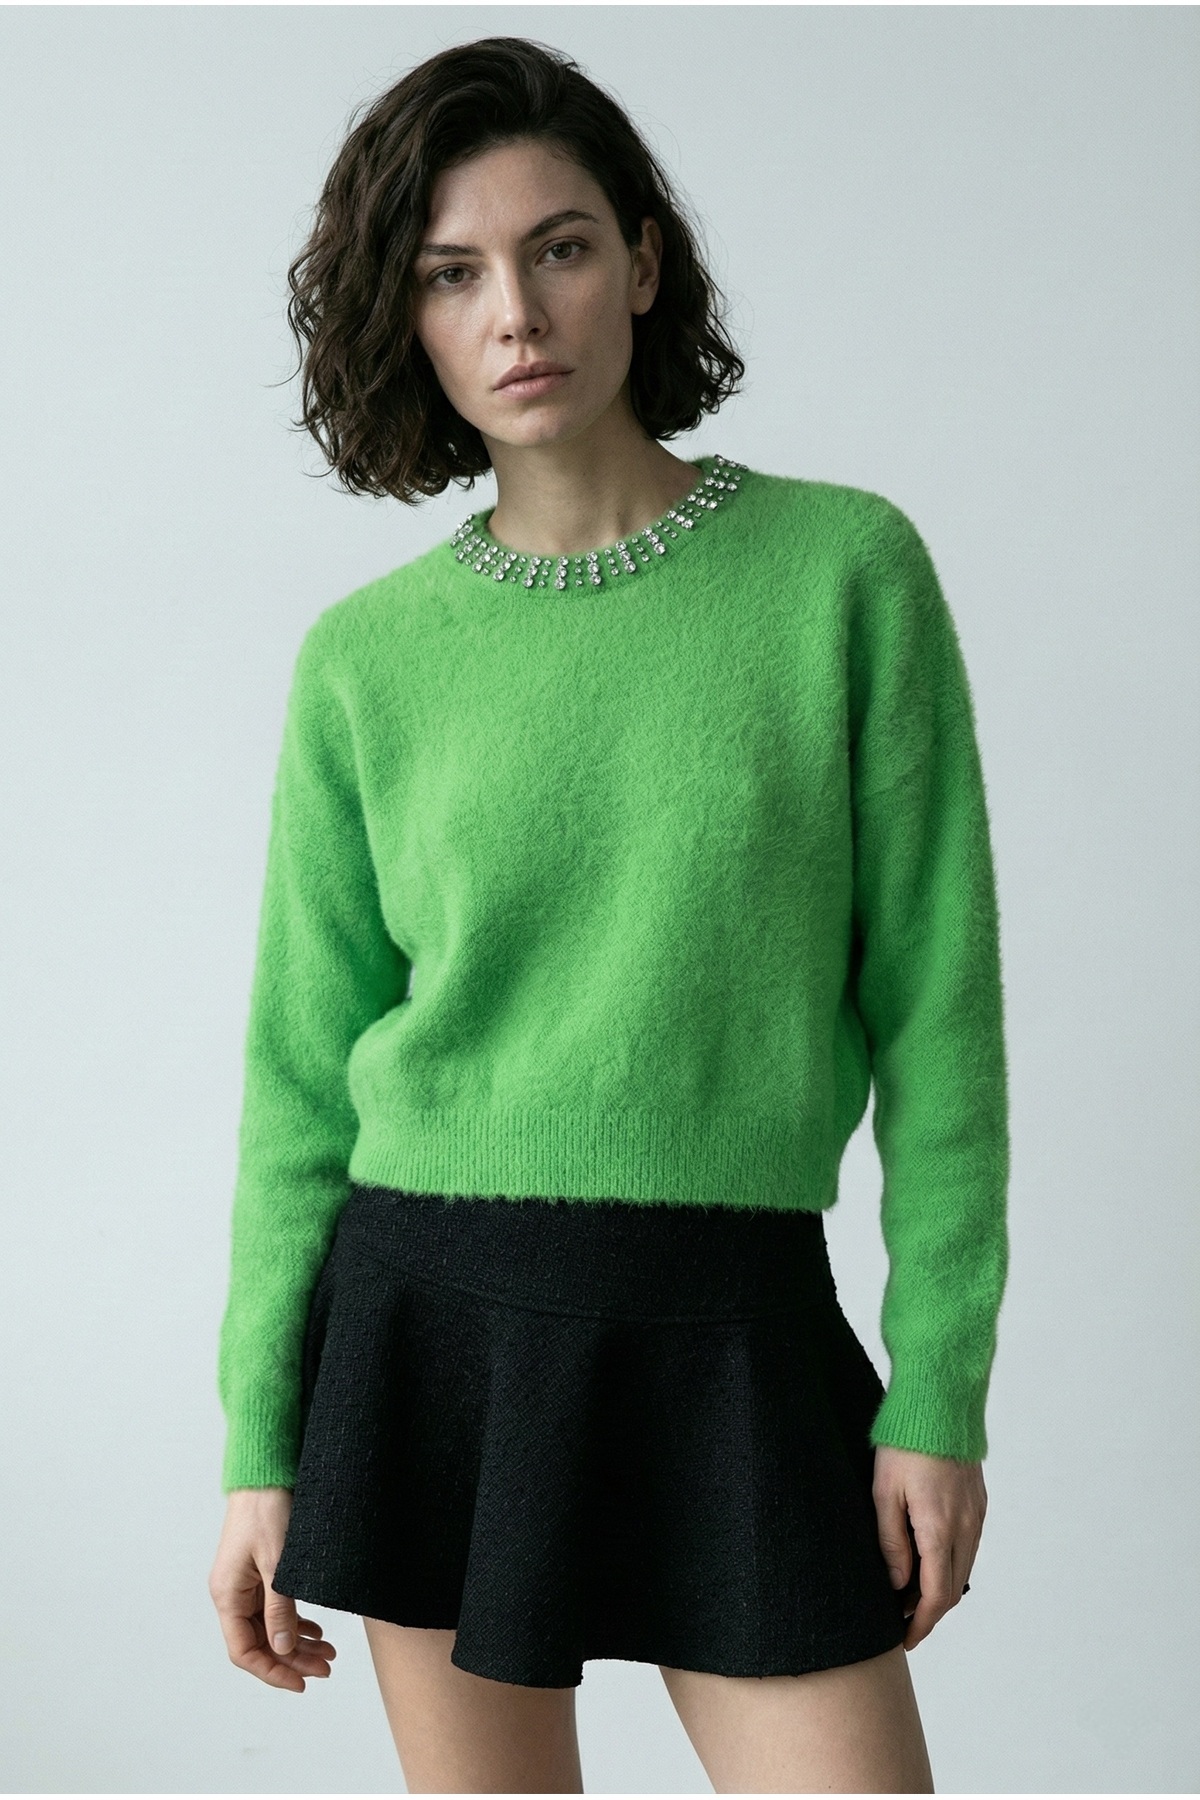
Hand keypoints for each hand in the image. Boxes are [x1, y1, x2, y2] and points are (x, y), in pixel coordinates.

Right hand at [208, 1486, 336, 1691]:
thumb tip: (284, 1650)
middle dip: (292, 1659)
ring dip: (297, 1642)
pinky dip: (295, 1621)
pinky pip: (274, 1608)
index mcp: (228, 1595)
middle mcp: (232, 1593)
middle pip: (260, 1642)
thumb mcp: (279, 1564)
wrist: (267, 1471)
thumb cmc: (267, 1510)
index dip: (273, 1671)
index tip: (302, 1682)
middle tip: (326, 1668)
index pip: (244, 1651)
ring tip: (329, 1651)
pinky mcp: (260, 1571)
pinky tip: (316, 1628)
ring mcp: (245, 1583)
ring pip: (270, 1627)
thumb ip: (280, 1609)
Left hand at [872, 1444, 986, 1650]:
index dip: (920, 1624)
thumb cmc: (904, 1443)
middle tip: (900, 1620)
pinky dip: (950, 1563)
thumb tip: (898, 1584)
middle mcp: (966, 1527)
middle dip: (928, 1611)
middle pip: (952, 1588)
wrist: (938, 1402)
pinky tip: (928, 1559)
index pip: (935, 1596)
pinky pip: (968, 1545)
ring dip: (940, 1587)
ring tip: (908, 1592)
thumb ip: (891, 1542)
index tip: (904, 1639)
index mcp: (940, 1529)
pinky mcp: (978, 1501)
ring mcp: (976, 1514)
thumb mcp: (884, 1492)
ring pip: (962, 1568)